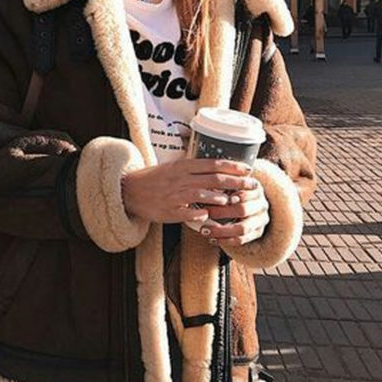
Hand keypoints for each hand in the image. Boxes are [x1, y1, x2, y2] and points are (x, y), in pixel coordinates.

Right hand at [121, 158, 256, 224]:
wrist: (129, 190)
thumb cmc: (154, 179)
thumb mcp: (173, 168)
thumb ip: (193, 168)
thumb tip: (216, 167)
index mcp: (183, 166)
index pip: (212, 164)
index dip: (232, 166)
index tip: (248, 169)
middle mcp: (180, 178)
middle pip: (213, 178)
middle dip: (235, 182)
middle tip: (252, 185)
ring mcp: (174, 194)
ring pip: (201, 194)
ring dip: (219, 198)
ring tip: (231, 201)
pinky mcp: (168, 210)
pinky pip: (187, 213)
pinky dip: (199, 215)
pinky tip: (208, 217)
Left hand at [199, 179, 269, 245]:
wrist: (240, 203)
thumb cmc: (229, 190)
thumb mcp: (227, 183)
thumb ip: (222, 182)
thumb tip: (210, 182)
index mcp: (255, 188)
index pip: (248, 192)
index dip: (239, 196)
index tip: (226, 198)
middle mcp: (261, 204)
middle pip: (243, 210)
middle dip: (222, 212)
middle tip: (206, 213)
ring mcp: (261, 220)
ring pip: (242, 228)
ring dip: (221, 231)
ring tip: (204, 230)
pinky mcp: (257, 233)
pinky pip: (241, 240)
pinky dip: (225, 241)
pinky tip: (212, 239)